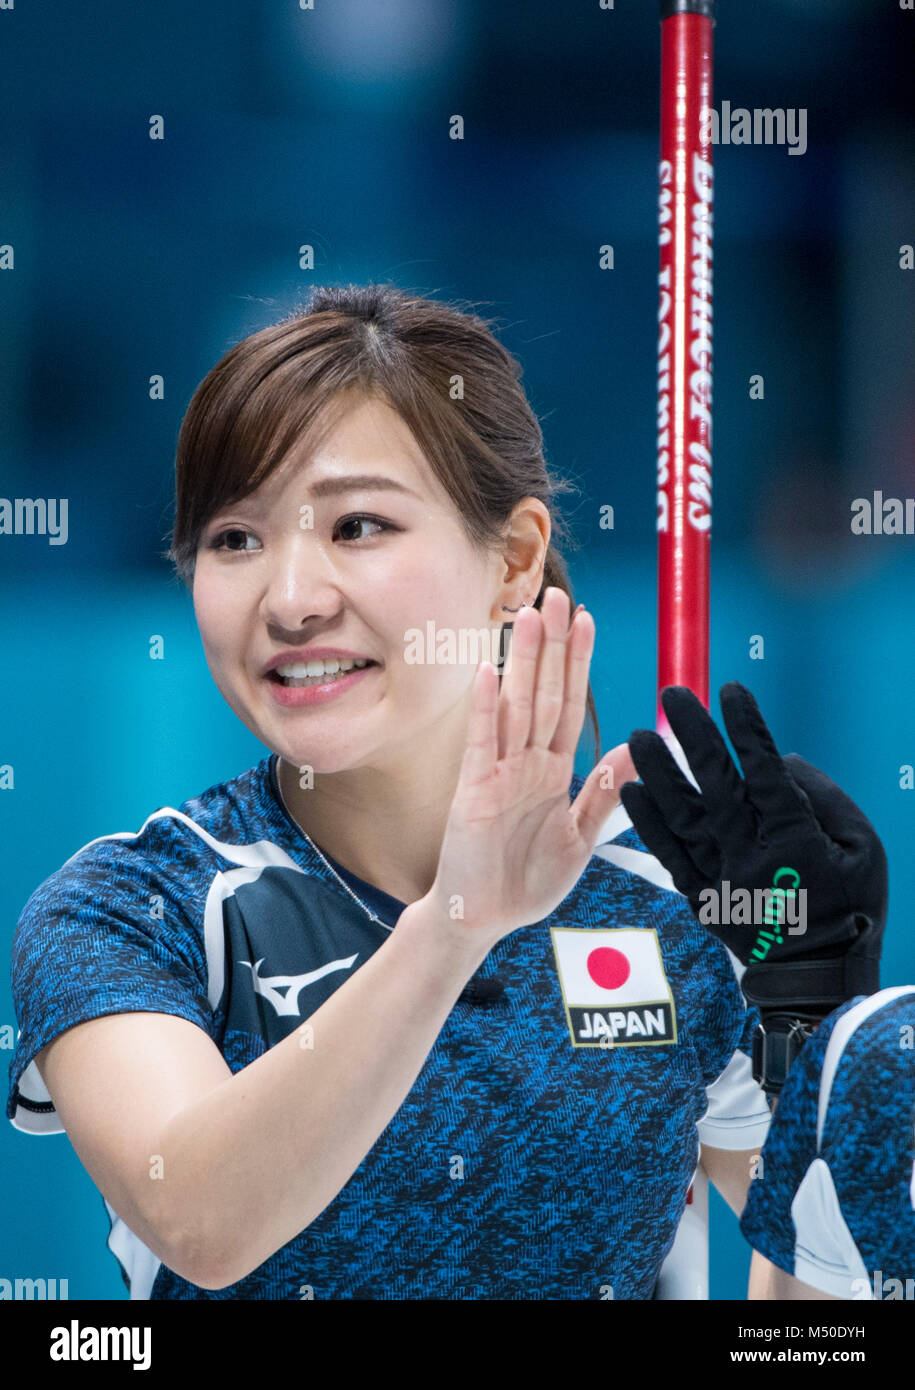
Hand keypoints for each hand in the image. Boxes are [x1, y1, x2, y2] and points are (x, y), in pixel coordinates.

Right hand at [424, 587, 635, 947]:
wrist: (480, 919)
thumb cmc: (523, 881)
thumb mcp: (578, 837)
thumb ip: (604, 793)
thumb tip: (640, 750)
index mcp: (551, 772)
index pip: (569, 705)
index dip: (578, 663)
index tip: (587, 621)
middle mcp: (525, 763)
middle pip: (543, 693)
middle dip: (553, 646)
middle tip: (557, 596)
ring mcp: (497, 773)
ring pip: (515, 706)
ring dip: (523, 660)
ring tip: (529, 615)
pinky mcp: (473, 791)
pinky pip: (481, 742)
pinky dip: (485, 706)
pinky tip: (489, 669)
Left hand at [618, 682, 885, 1017]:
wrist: (817, 981)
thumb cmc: (851, 911)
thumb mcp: (864, 850)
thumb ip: (826, 798)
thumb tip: (783, 760)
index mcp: (797, 840)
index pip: (766, 771)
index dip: (746, 728)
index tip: (731, 691)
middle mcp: (752, 856)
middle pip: (715, 784)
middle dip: (693, 735)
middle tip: (672, 695)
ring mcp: (722, 878)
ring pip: (681, 816)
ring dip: (657, 773)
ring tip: (638, 735)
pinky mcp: (701, 898)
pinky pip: (667, 855)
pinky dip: (647, 822)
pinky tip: (631, 791)